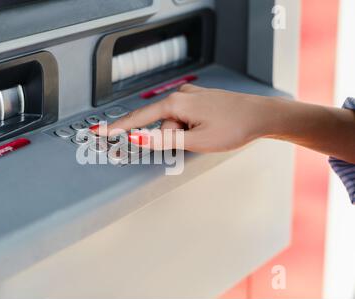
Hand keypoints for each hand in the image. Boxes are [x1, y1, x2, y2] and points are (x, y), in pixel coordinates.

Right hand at [94, 84, 271, 152]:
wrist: (261, 116)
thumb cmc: (233, 127)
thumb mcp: (196, 140)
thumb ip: (164, 141)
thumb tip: (138, 139)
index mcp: (176, 102)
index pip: (139, 119)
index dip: (118, 128)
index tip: (99, 132)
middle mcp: (181, 95)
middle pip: (161, 125)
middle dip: (172, 138)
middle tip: (196, 141)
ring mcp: (191, 96)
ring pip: (174, 123)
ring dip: (184, 134)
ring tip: (207, 135)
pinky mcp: (199, 100)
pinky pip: (184, 118)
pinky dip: (189, 128)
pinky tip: (207, 129)